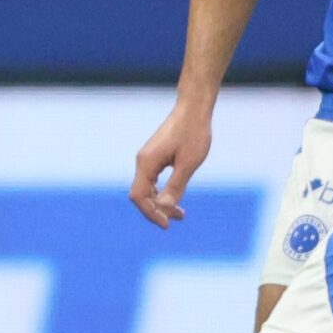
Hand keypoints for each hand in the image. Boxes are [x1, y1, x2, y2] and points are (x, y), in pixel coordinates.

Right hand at [130, 100, 211, 228]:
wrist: (193, 108)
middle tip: (175, 221)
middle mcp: (143, 161)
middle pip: (141, 195)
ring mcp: (148, 158)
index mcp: (147, 163)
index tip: (167, 224)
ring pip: (147, 188)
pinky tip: (175, 197)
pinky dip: (162, 192)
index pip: (139, 196)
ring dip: (160, 203)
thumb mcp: (188, 163)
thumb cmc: (193, 133)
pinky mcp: (155, 156)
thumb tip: (164, 208)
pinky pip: (153, 180)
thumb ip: (176, 186)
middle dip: (156, 210)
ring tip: (180, 214)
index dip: (150, 213)